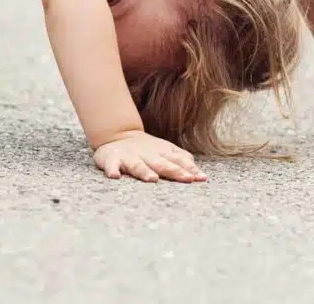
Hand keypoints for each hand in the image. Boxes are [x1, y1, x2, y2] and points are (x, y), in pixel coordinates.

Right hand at [94, 131, 208, 182]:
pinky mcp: (112, 159)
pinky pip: (111, 165)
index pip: (177, 161)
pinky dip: (112, 169)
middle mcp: (147, 155)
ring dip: (145, 172)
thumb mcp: (163, 151)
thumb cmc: (144, 149)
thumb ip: (179, 159)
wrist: (116, 134)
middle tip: (188, 179)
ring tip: (152, 179)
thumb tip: (197, 170)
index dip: (189, 169)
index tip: (202, 178)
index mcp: (160, 153)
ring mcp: (129, 157)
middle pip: (162, 164)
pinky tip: (115, 176)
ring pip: (138, 165)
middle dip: (175, 171)